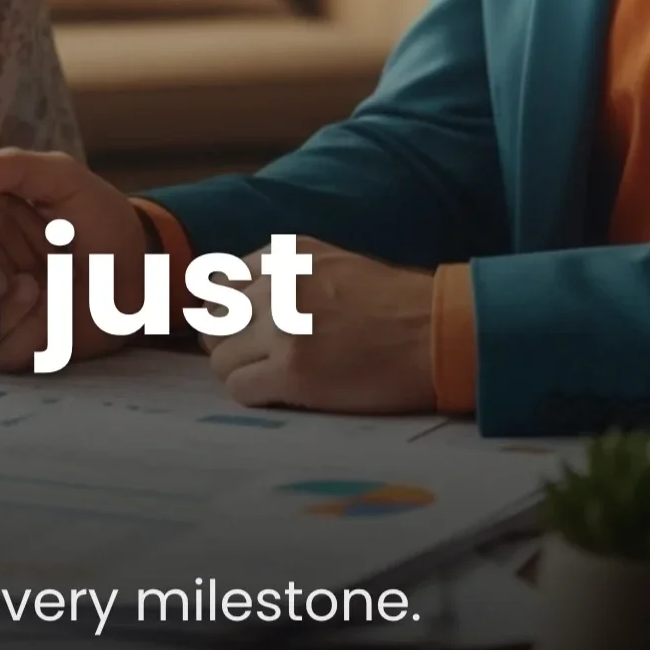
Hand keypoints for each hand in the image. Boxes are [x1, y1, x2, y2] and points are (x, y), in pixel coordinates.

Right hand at [0, 147, 148, 369]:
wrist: (137, 268)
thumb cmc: (97, 217)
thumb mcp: (62, 180)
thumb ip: (18, 168)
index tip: (21, 222)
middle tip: (33, 261)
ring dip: (0, 311)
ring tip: (38, 287)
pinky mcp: (9, 351)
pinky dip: (25, 334)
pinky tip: (53, 315)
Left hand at [204, 239, 434, 413]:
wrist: (437, 333)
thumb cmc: (395, 305)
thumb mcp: (332, 264)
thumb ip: (285, 275)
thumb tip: (238, 301)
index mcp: (285, 254)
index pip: (220, 282)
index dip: (230, 313)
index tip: (246, 331)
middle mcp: (276, 283)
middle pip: (213, 320)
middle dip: (230, 343)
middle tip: (260, 360)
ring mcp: (281, 326)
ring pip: (220, 358)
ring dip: (242, 372)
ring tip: (276, 379)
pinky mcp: (292, 370)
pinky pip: (238, 388)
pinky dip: (255, 395)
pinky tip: (286, 393)